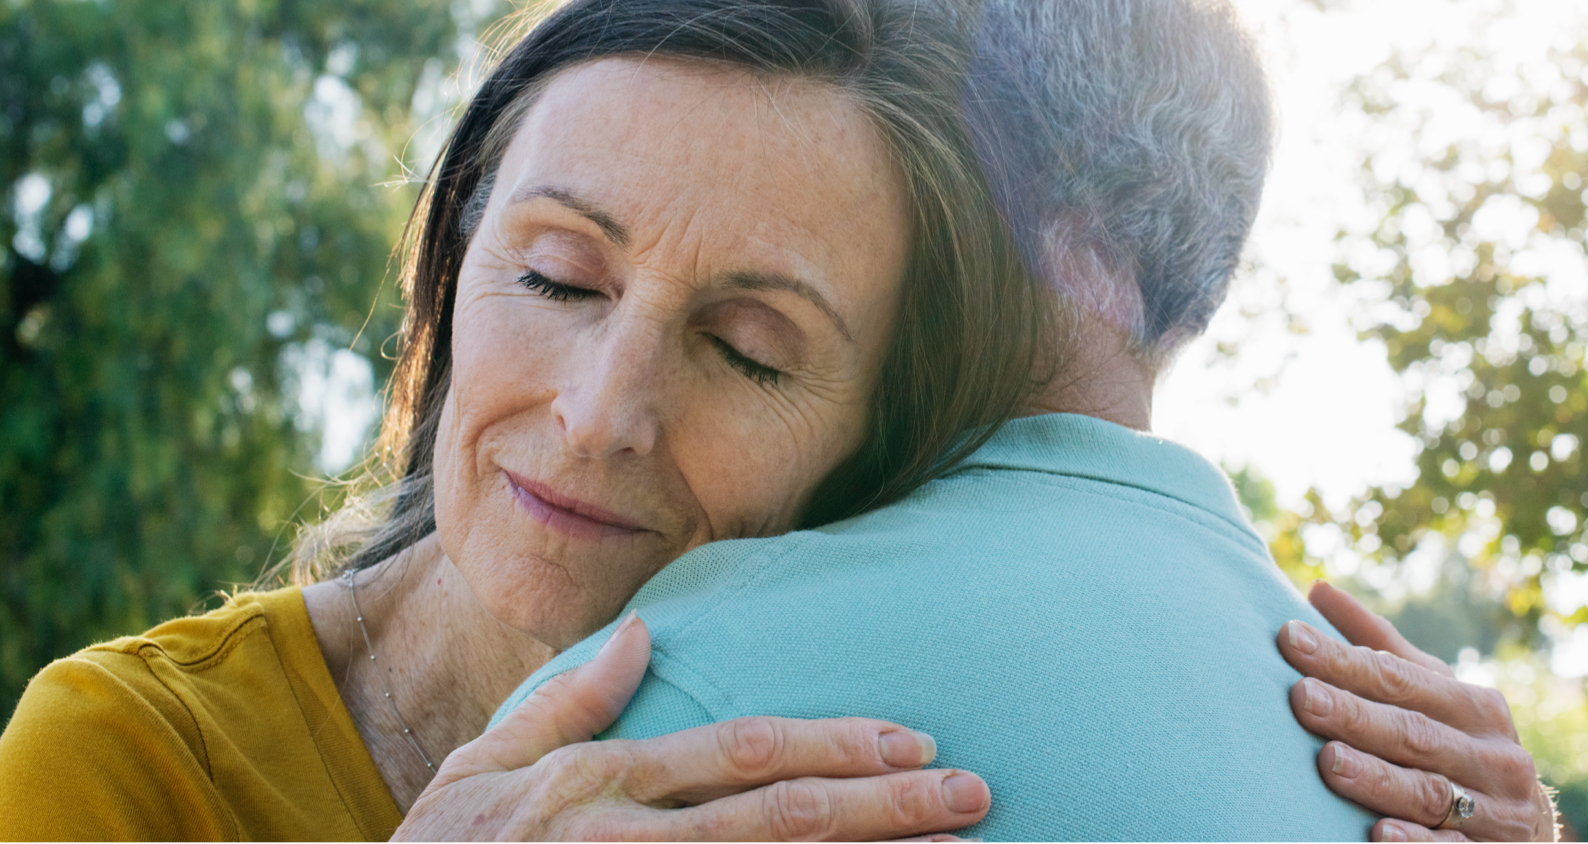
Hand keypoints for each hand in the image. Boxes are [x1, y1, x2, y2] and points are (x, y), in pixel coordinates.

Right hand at [395, 613, 990, 839]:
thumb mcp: (476, 773)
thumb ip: (565, 706)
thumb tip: (646, 632)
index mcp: (594, 784)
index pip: (742, 753)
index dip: (839, 744)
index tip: (916, 739)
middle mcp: (622, 841)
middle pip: (782, 819)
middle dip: (890, 805)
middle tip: (977, 792)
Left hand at [1279, 582, 1554, 841]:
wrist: (1528, 829)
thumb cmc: (1462, 747)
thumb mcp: (1437, 697)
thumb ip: (1381, 651)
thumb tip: (1318, 590)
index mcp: (1476, 707)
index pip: (1401, 680)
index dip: (1345, 660)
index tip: (1290, 640)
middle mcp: (1492, 755)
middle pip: (1413, 733)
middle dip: (1355, 715)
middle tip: (1302, 698)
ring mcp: (1495, 810)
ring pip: (1428, 792)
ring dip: (1377, 778)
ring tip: (1328, 762)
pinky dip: (1415, 843)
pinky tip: (1378, 834)